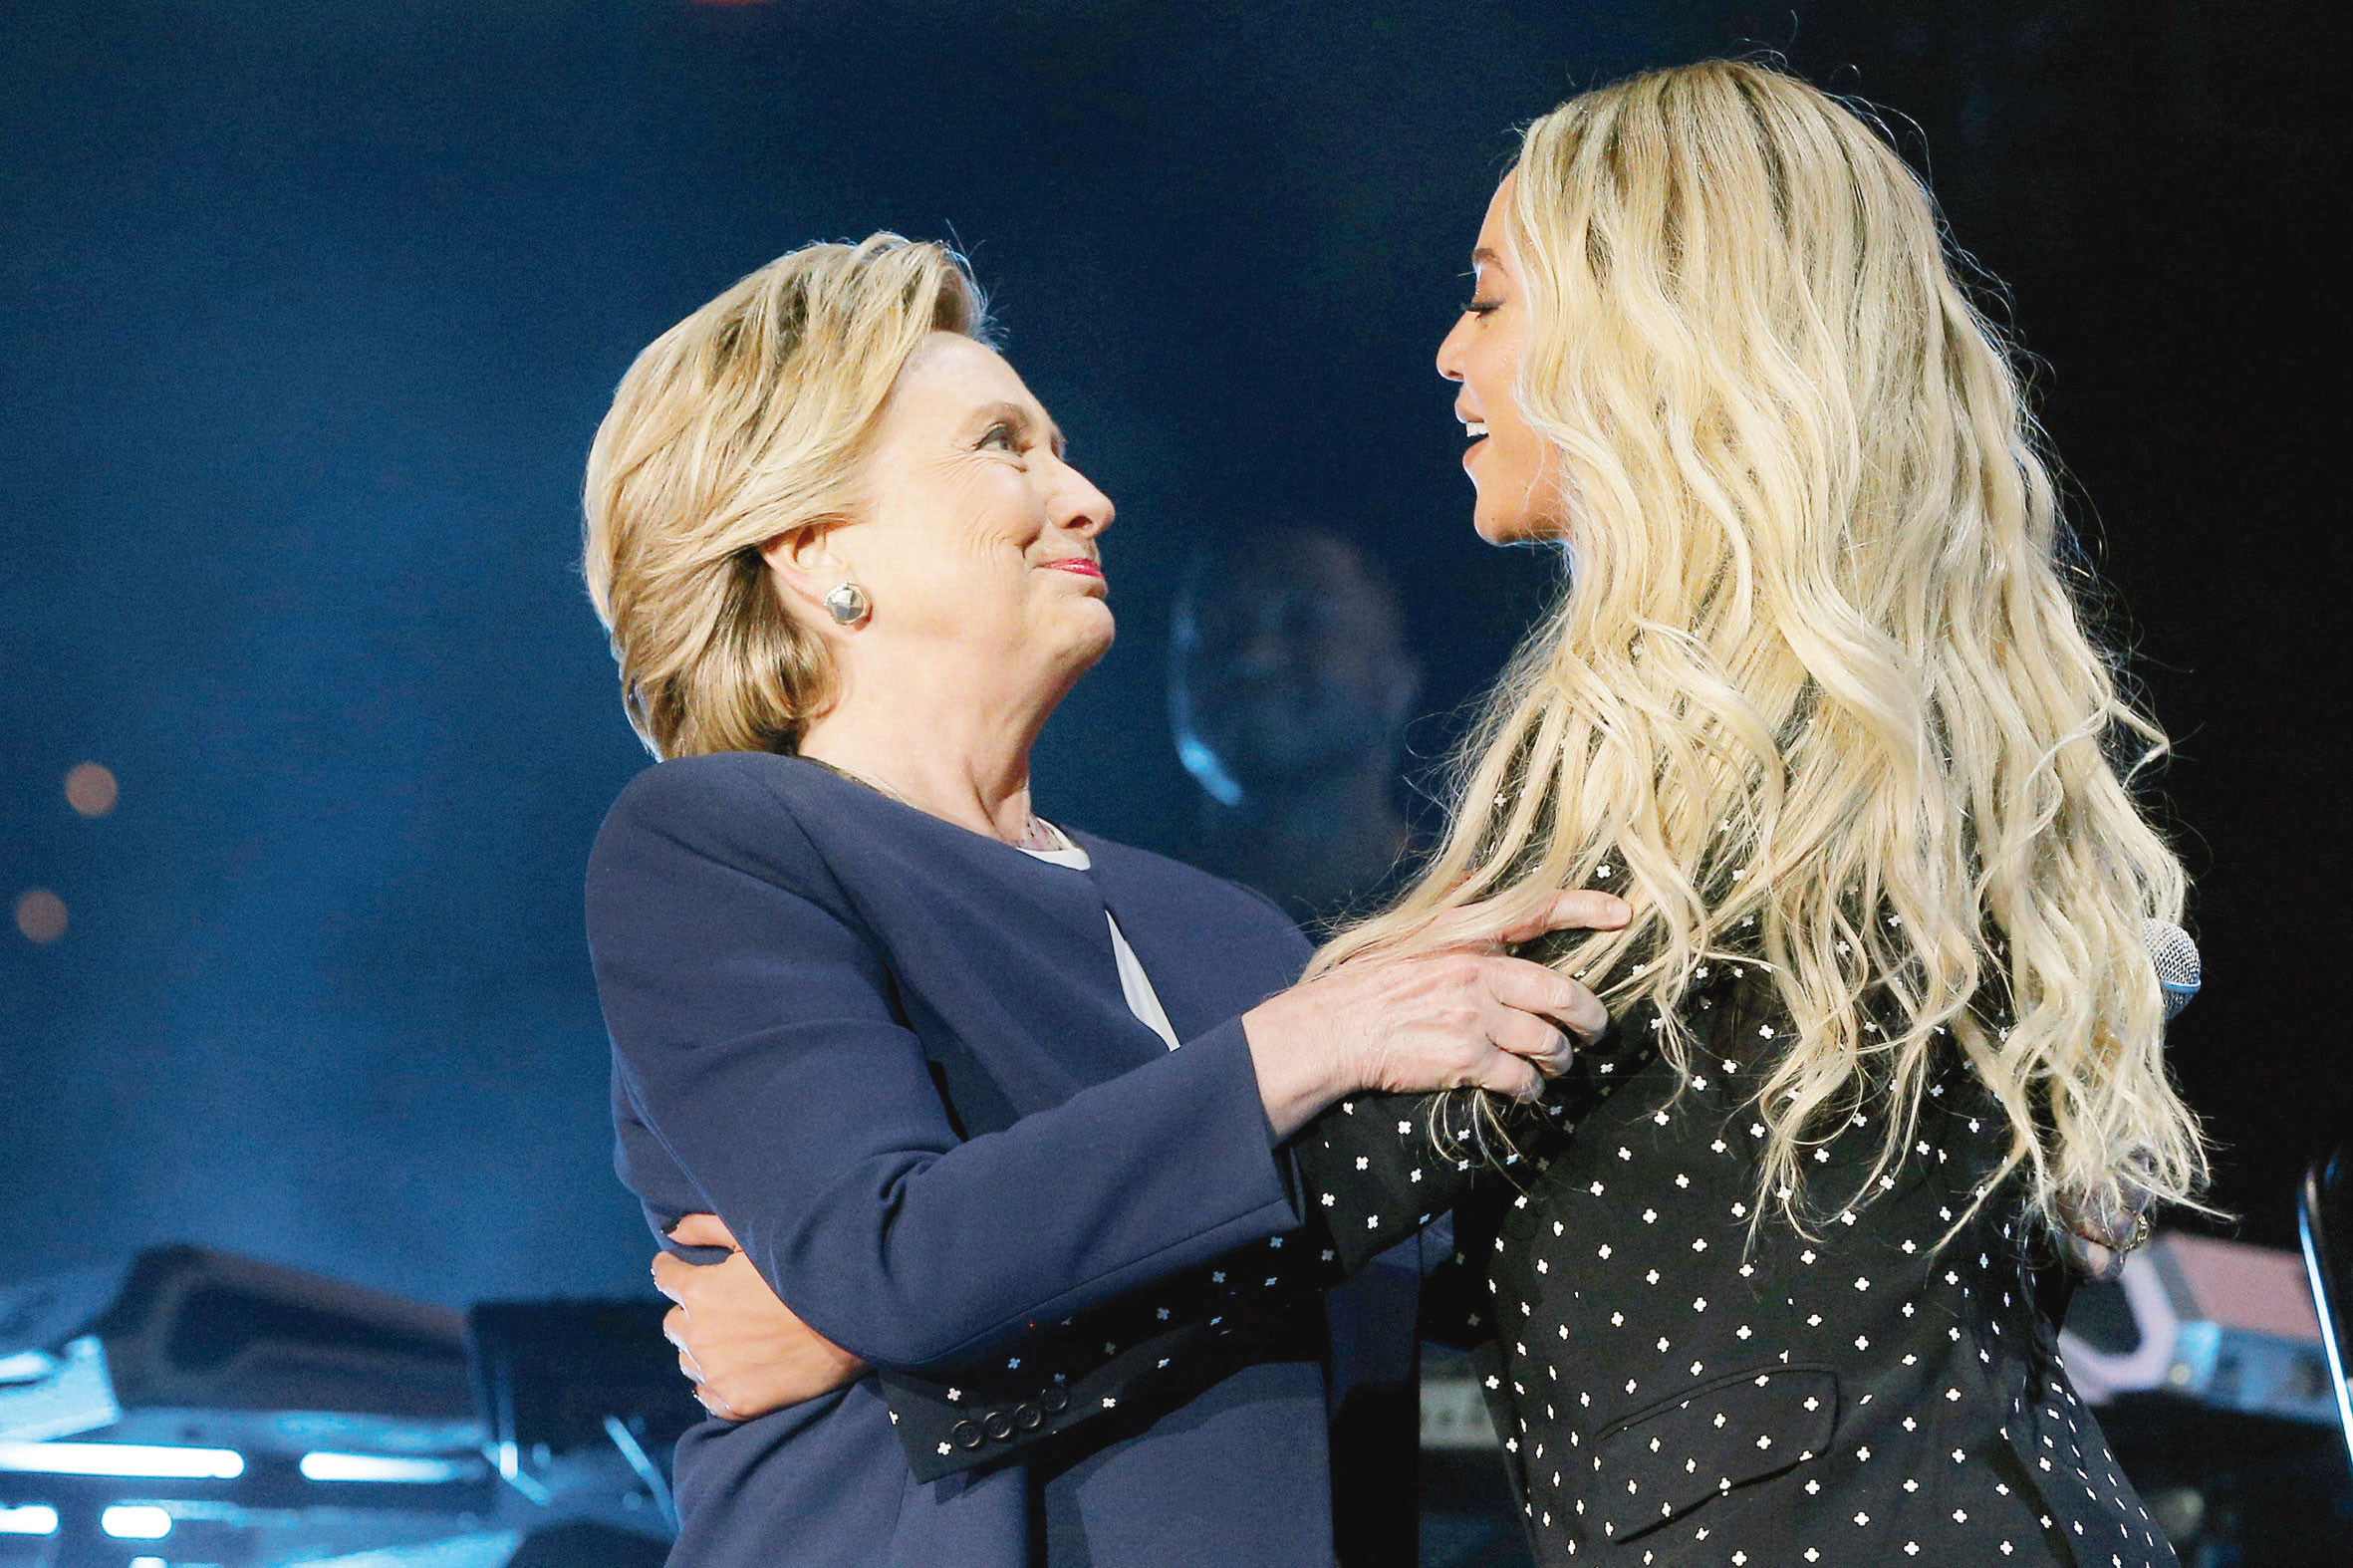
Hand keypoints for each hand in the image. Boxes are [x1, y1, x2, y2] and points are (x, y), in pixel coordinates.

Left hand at [652, 1213, 867, 1420]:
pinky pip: (707, 1397)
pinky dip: (717, 1384)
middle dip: (690, 1313)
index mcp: (700, 1290)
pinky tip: (739, 1370)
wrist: (854, 1318)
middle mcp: (699, 1334)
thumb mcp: (756, 1237)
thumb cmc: (806, 1269)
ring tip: (736, 1340)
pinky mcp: (736, 1402)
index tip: (681, 1270)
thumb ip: (705, 1228)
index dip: (673, 1270)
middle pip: (673, 1323)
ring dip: (702, 1349)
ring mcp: (716, 1373)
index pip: (664, 1276)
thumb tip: (669, 1230)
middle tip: (721, 1308)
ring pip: (688, 1361)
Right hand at [1243, 889, 1627, 1136]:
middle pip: (1561, 992)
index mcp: (1464, 933)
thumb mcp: (1409, 931)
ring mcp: (1474, 1015)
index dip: (1586, 909)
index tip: (1623, 913)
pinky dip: (1530, 1088)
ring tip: (1555, 1065)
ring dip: (1558, 1058)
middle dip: (1589, 1017)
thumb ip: (1449, 906)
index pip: (1537, 911)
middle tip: (1595, 1030)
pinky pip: (1520, 1077)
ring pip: (1548, 1041)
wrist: (1332, 1029)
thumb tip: (1477, 871)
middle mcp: (1476, 970)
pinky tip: (1525, 1091)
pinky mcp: (1468, 1058)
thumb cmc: (1367, 983)